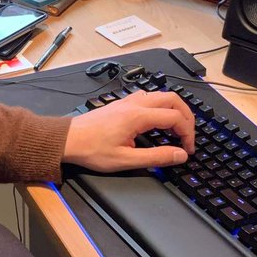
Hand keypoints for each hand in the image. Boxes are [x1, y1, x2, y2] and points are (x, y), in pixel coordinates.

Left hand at [62, 90, 195, 172]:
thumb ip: (156, 157)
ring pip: (161, 95)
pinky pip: (150, 98)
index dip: (188, 133)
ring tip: (177, 130)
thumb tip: (180, 155)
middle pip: (173, 99)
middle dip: (186, 117)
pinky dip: (162, 108)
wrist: (67, 139)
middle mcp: (135, 103)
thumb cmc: (91, 150)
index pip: (175, 117)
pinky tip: (159, 123)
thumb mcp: (125, 160)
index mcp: (138, 116)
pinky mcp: (122, 104)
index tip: (188, 149)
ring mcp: (128, 101)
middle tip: (189, 136)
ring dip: (174, 110)